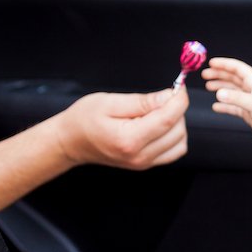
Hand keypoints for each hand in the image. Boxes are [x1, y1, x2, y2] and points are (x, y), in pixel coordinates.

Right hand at [55, 87, 188, 169]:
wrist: (71, 142)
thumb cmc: (84, 119)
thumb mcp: (109, 102)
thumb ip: (142, 101)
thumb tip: (169, 96)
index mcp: (129, 139)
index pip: (168, 119)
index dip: (179, 100)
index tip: (178, 87)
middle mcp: (140, 156)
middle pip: (177, 130)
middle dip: (175, 110)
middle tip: (160, 98)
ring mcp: (144, 163)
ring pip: (180, 140)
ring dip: (176, 122)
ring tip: (154, 112)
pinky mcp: (147, 164)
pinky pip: (175, 150)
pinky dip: (174, 135)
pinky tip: (159, 125)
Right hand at [202, 57, 251, 144]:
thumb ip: (236, 98)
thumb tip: (219, 93)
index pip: (238, 68)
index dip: (225, 64)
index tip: (212, 63)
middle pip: (233, 77)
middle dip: (219, 74)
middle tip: (205, 75)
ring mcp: (249, 101)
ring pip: (231, 91)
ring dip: (220, 87)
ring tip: (208, 87)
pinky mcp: (248, 112)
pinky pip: (232, 106)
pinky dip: (224, 106)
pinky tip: (216, 107)